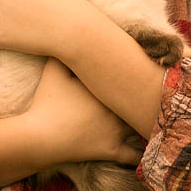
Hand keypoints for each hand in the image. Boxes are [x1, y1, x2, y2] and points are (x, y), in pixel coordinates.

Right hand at [23, 58, 144, 167]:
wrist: (40, 136)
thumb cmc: (46, 101)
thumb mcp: (53, 70)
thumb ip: (65, 52)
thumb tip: (72, 36)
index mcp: (107, 88)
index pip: (131, 78)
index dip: (135, 75)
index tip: (140, 72)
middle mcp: (117, 108)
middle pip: (139, 101)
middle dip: (144, 97)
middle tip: (150, 94)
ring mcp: (116, 131)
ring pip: (140, 125)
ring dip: (144, 122)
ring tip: (151, 118)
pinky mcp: (111, 150)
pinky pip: (133, 155)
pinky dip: (142, 153)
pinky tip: (149, 149)